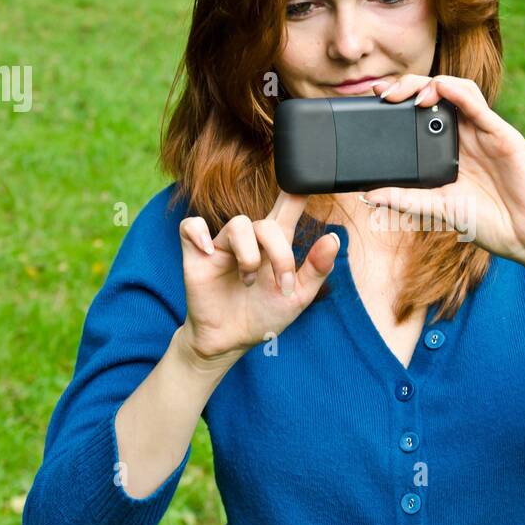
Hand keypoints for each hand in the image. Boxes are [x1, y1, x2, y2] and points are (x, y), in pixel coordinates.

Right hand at [177, 190, 339, 362]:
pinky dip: (199, 233)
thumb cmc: (264, 315)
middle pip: (265, 223)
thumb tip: (333, 238)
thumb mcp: (298, 297)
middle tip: (282, 286)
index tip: (308, 182)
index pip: (287, 208)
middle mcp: (250, 242)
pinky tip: (209, 252)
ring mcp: (223, 247)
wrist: (232, 342)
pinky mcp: (197, 256)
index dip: (296, 192)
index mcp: (276, 246)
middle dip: (279, 254)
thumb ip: (316, 268)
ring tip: (248, 281)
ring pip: (237, 224)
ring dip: (248, 255)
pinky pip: (190, 227)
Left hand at [365, 74, 524, 270]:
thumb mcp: (438, 210)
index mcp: (450, 148)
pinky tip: (441, 88)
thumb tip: (370, 196)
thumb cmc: (488, 223)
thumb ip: (406, 201)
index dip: (400, 99)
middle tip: (385, 93)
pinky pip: (479, 107)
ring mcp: (485, 132)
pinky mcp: (503, 136)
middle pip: (438, 93)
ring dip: (432, 84)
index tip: (376, 97)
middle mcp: (467, 134)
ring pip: (459, 90)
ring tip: (409, 95)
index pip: (423, 111)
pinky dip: (458, 93)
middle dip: (409, 85)